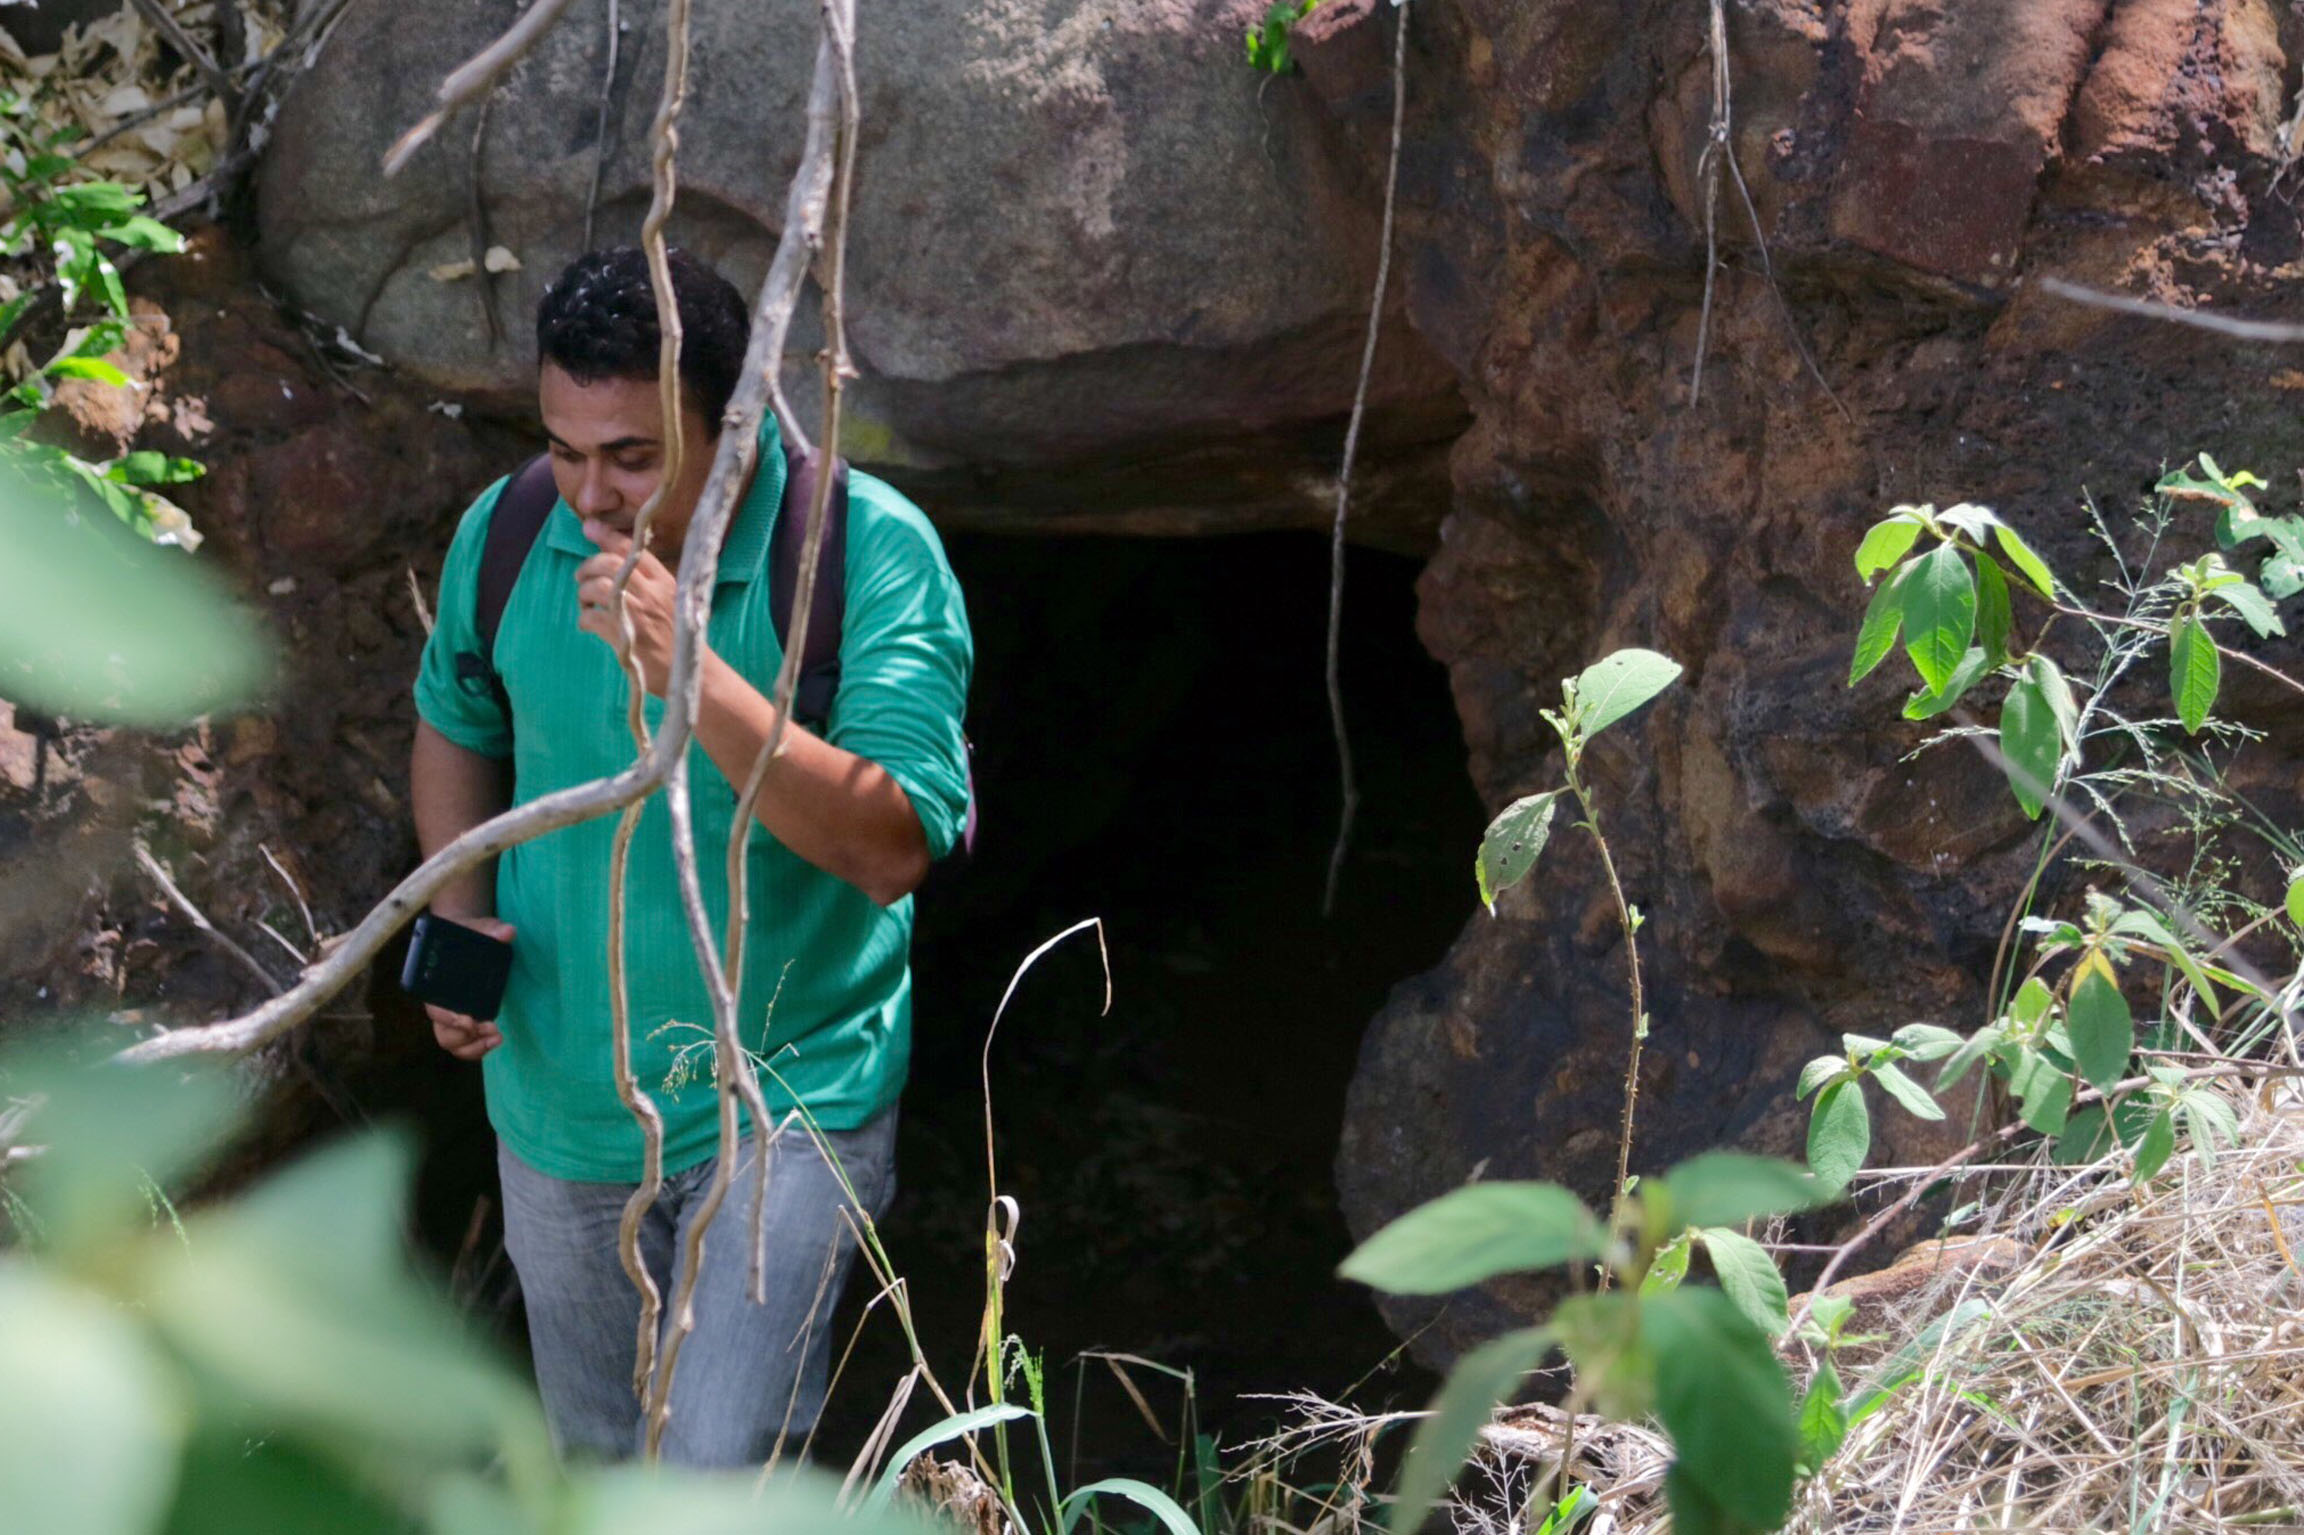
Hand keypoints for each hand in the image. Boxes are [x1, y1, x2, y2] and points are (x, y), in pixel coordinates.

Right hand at [425, 915, 513, 1060]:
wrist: (466, 936)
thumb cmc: (468, 933)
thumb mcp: (479, 927)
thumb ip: (491, 929)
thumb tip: (507, 932)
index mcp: (434, 984)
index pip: (435, 1008)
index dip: (449, 1017)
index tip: (469, 1020)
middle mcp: (438, 1003)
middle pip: (443, 1032)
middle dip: (465, 1036)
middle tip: (491, 1028)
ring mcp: (450, 1015)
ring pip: (452, 1042)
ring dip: (472, 1047)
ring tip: (496, 1038)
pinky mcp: (463, 1020)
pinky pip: (463, 1044)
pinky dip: (476, 1048)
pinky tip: (494, 1041)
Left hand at [575, 520, 677, 696]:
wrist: (693, 673)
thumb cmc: (680, 636)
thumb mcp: (673, 599)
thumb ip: (650, 580)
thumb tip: (618, 558)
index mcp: (665, 580)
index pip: (632, 548)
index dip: (606, 535)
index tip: (589, 528)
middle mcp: (652, 592)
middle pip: (608, 563)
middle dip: (587, 567)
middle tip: (582, 579)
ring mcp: (638, 614)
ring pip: (596, 587)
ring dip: (583, 594)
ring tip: (586, 604)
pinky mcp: (625, 637)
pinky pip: (591, 618)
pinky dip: (584, 619)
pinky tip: (588, 624)